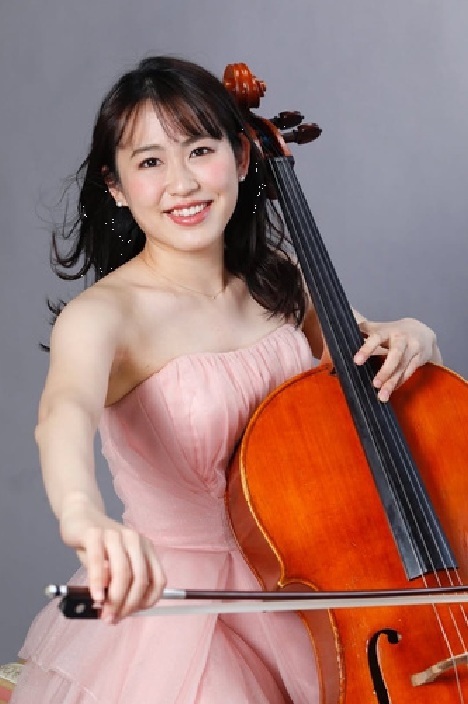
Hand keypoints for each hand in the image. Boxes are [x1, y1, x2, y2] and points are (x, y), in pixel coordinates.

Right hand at [60, 500, 165, 623]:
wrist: (80, 517)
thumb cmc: (98, 546)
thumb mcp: (112, 565)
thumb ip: (118, 583)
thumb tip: (117, 612)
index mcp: (145, 548)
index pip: (158, 580)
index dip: (147, 602)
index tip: (131, 614)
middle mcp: (135, 540)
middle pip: (141, 579)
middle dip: (128, 605)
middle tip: (112, 619)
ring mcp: (115, 535)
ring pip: (123, 573)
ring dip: (114, 599)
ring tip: (104, 613)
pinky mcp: (94, 534)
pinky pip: (98, 562)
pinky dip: (98, 583)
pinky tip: (95, 596)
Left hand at [353, 317, 441, 401]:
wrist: (423, 332)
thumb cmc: (395, 331)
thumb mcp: (381, 327)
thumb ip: (364, 328)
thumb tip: (342, 328)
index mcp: (388, 331)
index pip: (376, 338)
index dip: (367, 349)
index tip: (356, 361)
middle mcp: (402, 339)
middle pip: (395, 354)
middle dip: (385, 370)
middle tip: (374, 384)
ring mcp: (413, 349)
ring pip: (403, 367)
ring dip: (392, 382)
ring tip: (381, 396)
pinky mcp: (420, 359)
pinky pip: (409, 373)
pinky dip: (399, 383)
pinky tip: (390, 391)